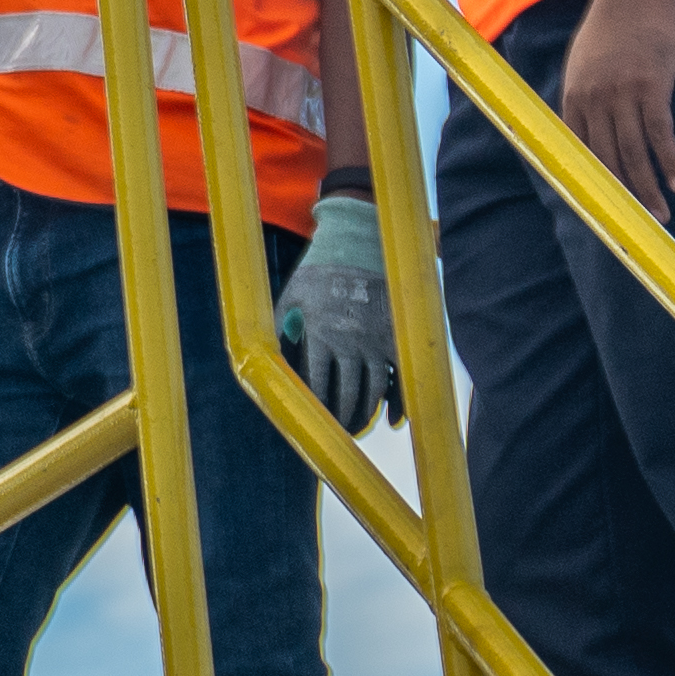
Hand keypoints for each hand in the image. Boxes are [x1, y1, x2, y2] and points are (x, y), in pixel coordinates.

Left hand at [278, 218, 398, 429]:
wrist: (361, 241)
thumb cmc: (320, 269)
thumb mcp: (291, 293)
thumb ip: (280, 325)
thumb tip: (270, 354)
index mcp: (320, 333)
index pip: (316, 383)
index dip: (315, 408)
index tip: (314, 423)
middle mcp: (350, 341)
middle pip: (347, 394)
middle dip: (341, 419)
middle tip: (337, 434)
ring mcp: (378, 339)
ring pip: (375, 390)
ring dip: (367, 414)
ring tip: (358, 428)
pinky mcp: (399, 335)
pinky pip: (404, 376)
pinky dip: (401, 401)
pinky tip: (395, 419)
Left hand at [555, 0, 674, 209]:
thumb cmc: (614, 30)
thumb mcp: (585, 64)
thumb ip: (586, 98)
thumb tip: (588, 130)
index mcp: (573, 98)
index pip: (578, 152)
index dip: (591, 184)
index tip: (603, 211)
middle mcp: (592, 100)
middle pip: (607, 160)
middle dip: (623, 197)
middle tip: (638, 225)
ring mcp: (621, 95)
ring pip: (633, 154)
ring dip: (648, 189)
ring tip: (662, 214)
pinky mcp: (651, 88)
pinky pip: (660, 134)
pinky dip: (670, 162)